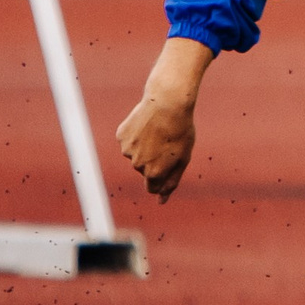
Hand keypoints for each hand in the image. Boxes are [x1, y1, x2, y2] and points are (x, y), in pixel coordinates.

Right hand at [116, 38, 213, 200]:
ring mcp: (127, 151)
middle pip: (145, 170)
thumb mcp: (183, 158)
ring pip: (135, 155)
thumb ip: (171, 182)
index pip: (153, 187)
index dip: (161, 178)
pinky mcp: (121, 136)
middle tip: (167, 141)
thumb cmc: (181, 130)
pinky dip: (136, 135)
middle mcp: (138, 165)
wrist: (167, 103)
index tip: (166, 166)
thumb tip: (161, 201)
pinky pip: (128, 141)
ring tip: (157, 131)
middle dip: (154, 160)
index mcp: (155, 173)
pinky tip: (146, 125)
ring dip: (145, 147)